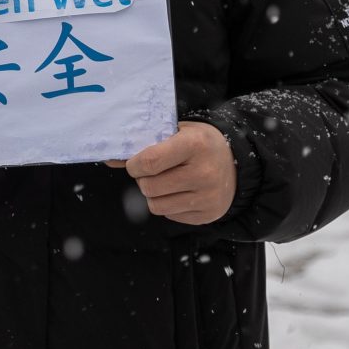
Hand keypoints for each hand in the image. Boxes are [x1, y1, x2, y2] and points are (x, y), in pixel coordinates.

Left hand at [110, 121, 234, 225]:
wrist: (237, 162)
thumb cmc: (200, 143)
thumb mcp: (177, 133)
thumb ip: (146, 145)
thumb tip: (111, 160)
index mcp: (195, 145)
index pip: (151, 161)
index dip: (134, 165)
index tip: (134, 164)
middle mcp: (203, 173)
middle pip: (150, 187)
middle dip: (143, 180)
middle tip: (151, 172)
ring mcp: (207, 197)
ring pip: (157, 205)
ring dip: (154, 194)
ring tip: (165, 181)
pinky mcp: (208, 215)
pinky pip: (170, 215)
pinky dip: (168, 204)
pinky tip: (180, 191)